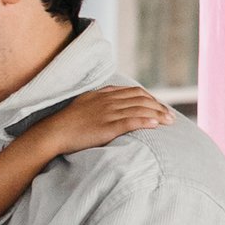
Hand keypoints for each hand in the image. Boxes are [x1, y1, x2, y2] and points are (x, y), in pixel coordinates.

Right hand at [40, 84, 173, 153]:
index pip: (134, 92)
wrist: (53, 132)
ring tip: (170, 121)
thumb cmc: (66, 122)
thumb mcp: (84, 103)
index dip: (150, 98)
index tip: (159, 106)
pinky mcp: (107, 127)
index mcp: (104, 94)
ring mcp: (108, 113)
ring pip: (140, 109)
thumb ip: (99, 100)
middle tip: (171, 116)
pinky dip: (146, 121)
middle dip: (159, 106)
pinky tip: (156, 124)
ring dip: (158, 114)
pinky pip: (131, 121)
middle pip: (141, 99)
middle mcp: (108, 101)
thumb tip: (112, 102)